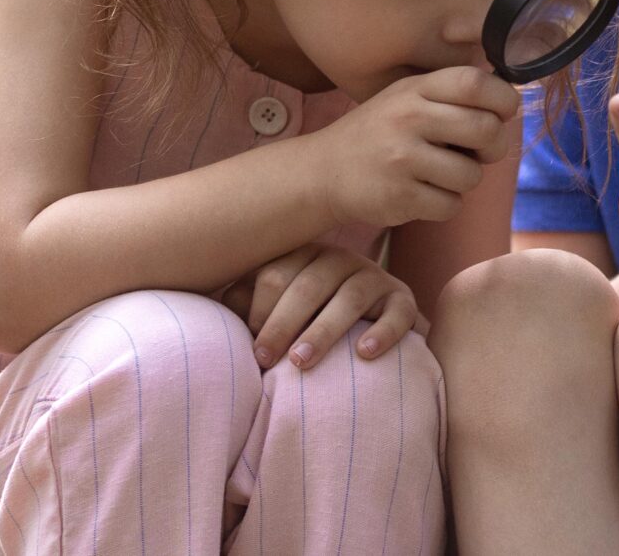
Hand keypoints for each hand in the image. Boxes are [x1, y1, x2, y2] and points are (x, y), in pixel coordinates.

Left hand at [225, 244, 422, 369]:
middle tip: (264, 360)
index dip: (258, 312)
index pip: (275, 274)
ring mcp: (373, 277)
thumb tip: (215, 316)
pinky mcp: (403, 300)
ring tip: (300, 364)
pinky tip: (363, 354)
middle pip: (308, 285)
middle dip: (282, 323)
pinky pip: (398, 312)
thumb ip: (246, 305)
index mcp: (301, 255)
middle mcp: (339, 259)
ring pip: (349, 298)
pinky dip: (383, 332)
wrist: (365, 327)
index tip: (249, 350)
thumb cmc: (305, 321)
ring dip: (323, 331)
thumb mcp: (274, 307)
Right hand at [309, 67, 521, 230]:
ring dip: (465, 180)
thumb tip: (512, 100)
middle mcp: (408, 118)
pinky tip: (422, 194)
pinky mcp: (399, 197)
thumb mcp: (407, 98)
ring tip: (439, 174)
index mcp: (415, 89)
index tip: (503, 113)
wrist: (324, 172)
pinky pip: (451, 205)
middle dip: (493, 147)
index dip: (503, 99)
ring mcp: (402, 159)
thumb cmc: (380, 134)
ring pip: (473, 175)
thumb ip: (452, 94)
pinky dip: (445, 205)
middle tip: (477, 152)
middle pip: (486, 130)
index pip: (476, 82)